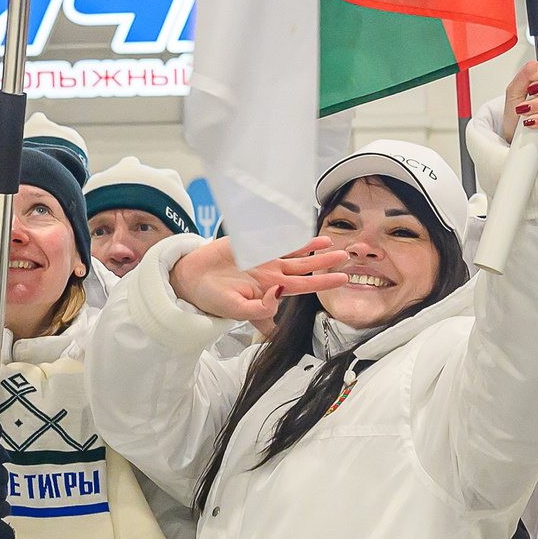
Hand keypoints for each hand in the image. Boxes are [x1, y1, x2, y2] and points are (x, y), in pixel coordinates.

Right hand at [170, 237, 347, 325]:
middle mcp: (271, 273)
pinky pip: (274, 237)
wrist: (191, 279)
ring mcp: (263, 258)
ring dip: (312, 246)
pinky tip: (302, 228)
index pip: (304, 286)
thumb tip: (278, 297)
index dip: (324, 282)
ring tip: (330, 241)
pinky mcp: (251, 244)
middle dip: (325, 262)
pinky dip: (288, 232)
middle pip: (305, 266)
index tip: (343, 279)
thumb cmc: (213, 299)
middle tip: (346, 256)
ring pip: (293, 250)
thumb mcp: (237, 311)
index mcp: (271, 290)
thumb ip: (259, 309)